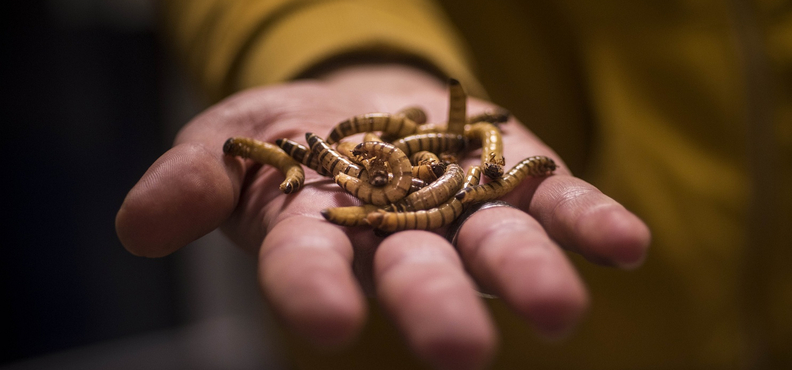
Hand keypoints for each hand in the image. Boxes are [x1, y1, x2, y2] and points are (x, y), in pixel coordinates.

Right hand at [116, 64, 649, 369]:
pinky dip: (590, 222)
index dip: (314, 294)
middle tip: (462, 354)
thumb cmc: (286, 138)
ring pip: (496, 247)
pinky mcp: (515, 173)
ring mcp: (463, 209)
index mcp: (319, 234)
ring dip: (528, 278)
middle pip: (416, 274)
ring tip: (560, 313)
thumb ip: (192, 182)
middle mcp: (397, 237)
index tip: (325, 327)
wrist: (359, 101)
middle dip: (435, 310)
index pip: (308, 270)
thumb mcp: (225, 143)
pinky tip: (627, 246)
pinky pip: (556, 201)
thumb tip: (139, 226)